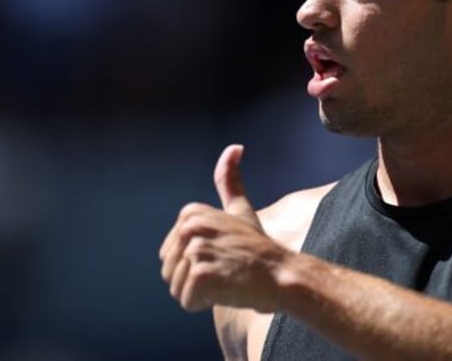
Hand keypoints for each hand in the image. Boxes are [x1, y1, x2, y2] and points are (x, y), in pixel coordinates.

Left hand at [159, 144, 286, 312]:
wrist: (282, 274)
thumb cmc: (260, 248)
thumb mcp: (240, 210)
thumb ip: (231, 181)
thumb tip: (234, 147)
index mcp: (190, 214)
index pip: (170, 256)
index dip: (197, 264)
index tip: (224, 255)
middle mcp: (188, 228)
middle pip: (169, 272)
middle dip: (195, 280)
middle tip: (226, 270)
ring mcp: (194, 249)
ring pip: (177, 288)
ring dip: (201, 294)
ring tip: (227, 280)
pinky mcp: (199, 273)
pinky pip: (187, 301)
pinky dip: (205, 304)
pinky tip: (227, 289)